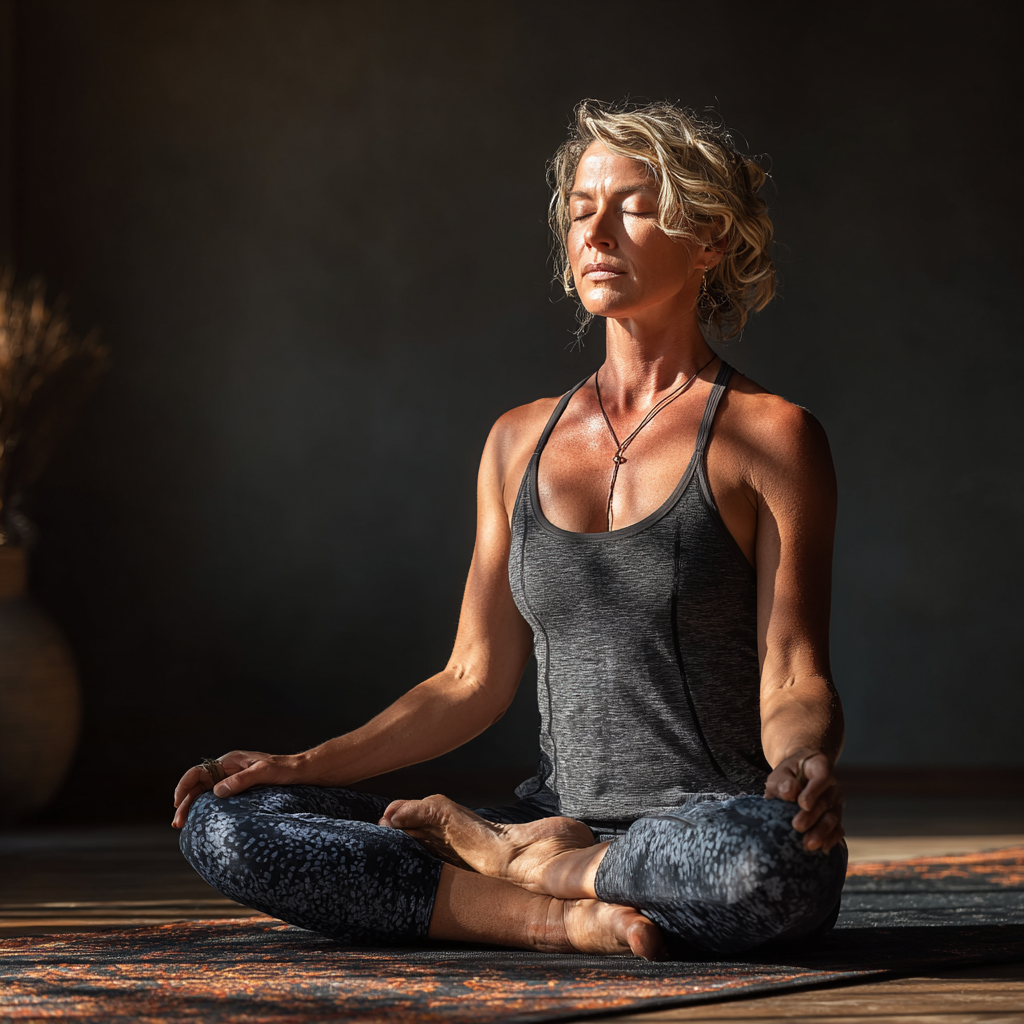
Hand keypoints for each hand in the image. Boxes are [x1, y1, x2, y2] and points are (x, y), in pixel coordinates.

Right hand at [171, 749, 301, 827]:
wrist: (300, 773)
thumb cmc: (284, 769)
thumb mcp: (263, 772)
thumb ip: (241, 780)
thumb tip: (217, 791)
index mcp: (230, 761)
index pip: (199, 772)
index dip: (185, 785)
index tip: (178, 802)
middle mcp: (227, 770)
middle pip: (198, 785)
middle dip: (185, 802)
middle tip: (178, 822)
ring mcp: (232, 781)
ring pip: (204, 794)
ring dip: (192, 807)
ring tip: (182, 825)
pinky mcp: (238, 791)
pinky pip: (216, 800)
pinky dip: (205, 809)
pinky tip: (200, 821)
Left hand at [764, 751, 844, 852]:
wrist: (799, 775)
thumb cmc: (788, 775)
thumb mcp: (781, 773)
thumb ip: (783, 781)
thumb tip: (790, 793)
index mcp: (820, 767)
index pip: (821, 777)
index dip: (814, 791)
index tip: (802, 804)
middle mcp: (832, 785)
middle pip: (826, 801)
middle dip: (812, 816)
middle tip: (797, 826)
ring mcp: (836, 802)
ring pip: (833, 817)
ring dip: (822, 831)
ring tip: (809, 844)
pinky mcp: (836, 817)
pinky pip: (838, 828)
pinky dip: (832, 838)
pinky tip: (823, 848)